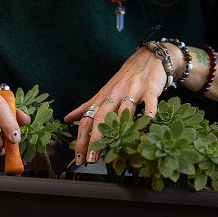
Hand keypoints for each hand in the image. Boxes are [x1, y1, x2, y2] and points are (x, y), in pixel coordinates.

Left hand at [64, 45, 175, 164]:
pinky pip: (150, 99)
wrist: (149, 58)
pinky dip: (149, 109)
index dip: (82, 138)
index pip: (88, 119)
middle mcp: (116, 94)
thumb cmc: (126, 78)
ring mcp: (133, 90)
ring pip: (124, 109)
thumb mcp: (105, 91)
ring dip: (119, 128)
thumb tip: (67, 119)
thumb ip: (87, 106)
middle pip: (102, 117)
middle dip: (95, 139)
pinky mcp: (150, 88)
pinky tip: (148, 120)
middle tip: (91, 159)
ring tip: (117, 147)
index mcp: (104, 97)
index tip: (78, 158)